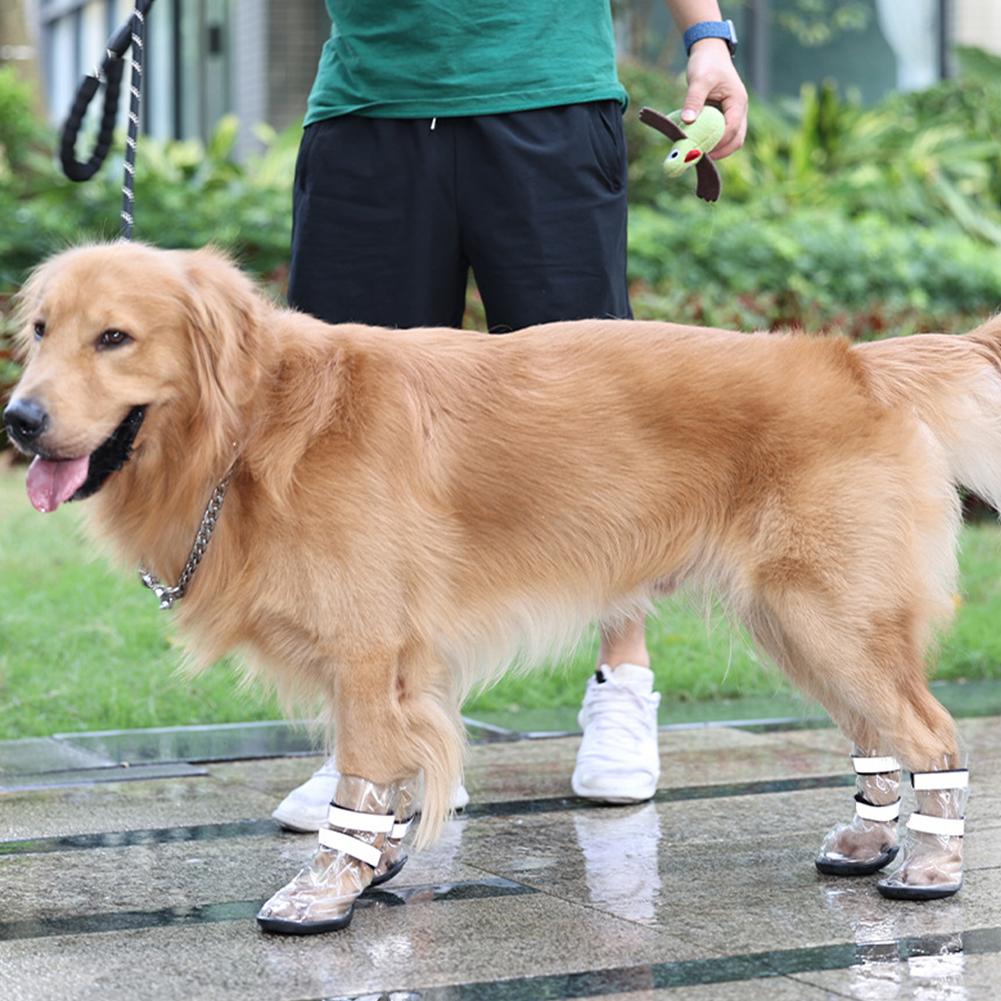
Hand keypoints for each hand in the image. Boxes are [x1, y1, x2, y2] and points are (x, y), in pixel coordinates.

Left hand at [680, 38, 747, 158]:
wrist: (709, 52)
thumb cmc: (706, 63)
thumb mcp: (698, 80)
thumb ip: (693, 100)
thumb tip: (687, 121)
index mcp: (738, 102)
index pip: (732, 129)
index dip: (718, 142)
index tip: (700, 149)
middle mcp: (740, 110)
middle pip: (737, 139)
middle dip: (720, 151)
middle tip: (699, 158)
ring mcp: (734, 114)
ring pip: (732, 140)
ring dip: (717, 149)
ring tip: (697, 154)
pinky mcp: (726, 117)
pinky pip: (724, 135)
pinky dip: (713, 143)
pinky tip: (698, 144)